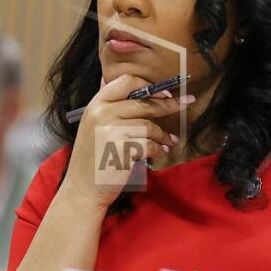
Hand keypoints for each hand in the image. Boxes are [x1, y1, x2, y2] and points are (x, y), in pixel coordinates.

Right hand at [60, 74, 193, 211]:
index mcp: (95, 105)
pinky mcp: (122, 149)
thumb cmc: (93, 159)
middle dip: (169, 104)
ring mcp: (110, 131)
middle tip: (187, 103)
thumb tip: (125, 83)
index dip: (148, 85)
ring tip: (169, 141)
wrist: (83, 190)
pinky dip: (159, 149)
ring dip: (163, 135)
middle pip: (143, 102)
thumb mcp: (93, 126)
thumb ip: (109, 107)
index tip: (165, 92)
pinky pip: (150, 144)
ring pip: (149, 126)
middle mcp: (101, 114)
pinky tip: (161, 152)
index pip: (125, 81)